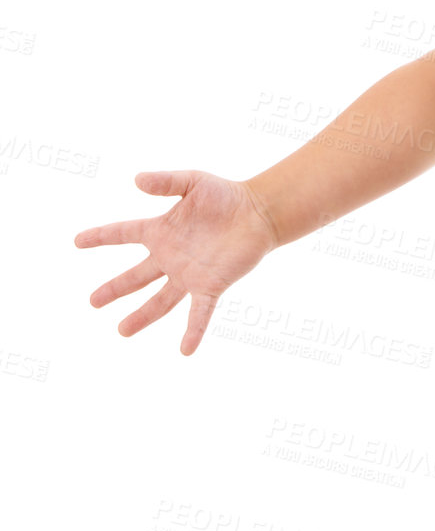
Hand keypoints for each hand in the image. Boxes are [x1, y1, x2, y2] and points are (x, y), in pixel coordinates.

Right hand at [76, 170, 280, 355]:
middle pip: (136, 276)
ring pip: (161, 300)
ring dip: (142, 316)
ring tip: (123, 331)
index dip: (101, 237)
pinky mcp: (212, 284)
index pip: (124, 233)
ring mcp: (189, 273)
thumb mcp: (193, 181)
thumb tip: (136, 179)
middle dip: (114, 289)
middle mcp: (171, 256)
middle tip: (93, 302)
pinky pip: (200, 312)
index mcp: (162, 231)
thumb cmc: (227, 195)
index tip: (77, 241)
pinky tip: (186, 351)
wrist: (260, 212)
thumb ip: (165, 182)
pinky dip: (193, 331)